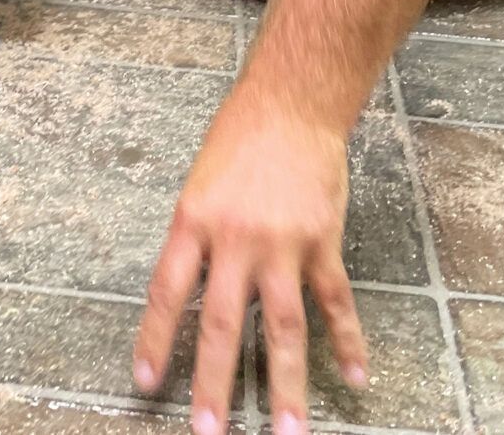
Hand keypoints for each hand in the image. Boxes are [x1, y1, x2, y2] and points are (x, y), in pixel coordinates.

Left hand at [135, 91, 369, 434]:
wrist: (295, 102)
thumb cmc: (241, 137)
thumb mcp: (200, 185)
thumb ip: (196, 241)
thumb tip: (192, 298)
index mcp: (194, 223)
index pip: (166, 293)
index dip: (153, 340)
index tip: (146, 383)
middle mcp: (236, 240)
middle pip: (222, 324)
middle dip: (214, 384)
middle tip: (209, 432)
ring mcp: (284, 244)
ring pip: (284, 326)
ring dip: (286, 383)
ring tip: (289, 429)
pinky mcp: (323, 240)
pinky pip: (335, 300)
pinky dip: (348, 339)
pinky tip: (356, 375)